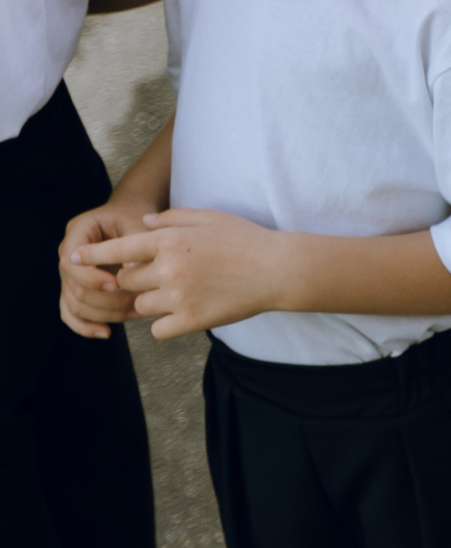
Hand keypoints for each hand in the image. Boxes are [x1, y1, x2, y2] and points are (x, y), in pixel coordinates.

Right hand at [58, 203, 151, 336]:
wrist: (133, 215)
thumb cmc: (137, 215)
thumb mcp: (138, 221)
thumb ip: (134, 244)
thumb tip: (131, 272)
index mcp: (77, 233)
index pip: (71, 261)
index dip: (91, 277)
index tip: (117, 284)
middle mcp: (68, 256)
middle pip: (74, 287)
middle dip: (105, 299)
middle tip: (137, 301)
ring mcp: (70, 275)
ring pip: (75, 304)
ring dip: (104, 314)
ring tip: (136, 313)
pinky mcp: (77, 290)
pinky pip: (71, 313)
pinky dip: (85, 326)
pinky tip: (106, 333)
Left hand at [74, 209, 301, 339]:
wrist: (278, 269)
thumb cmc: (246, 239)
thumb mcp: (210, 218)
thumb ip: (172, 219)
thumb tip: (142, 224)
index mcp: (171, 241)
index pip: (118, 249)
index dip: (92, 254)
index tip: (73, 258)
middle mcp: (169, 269)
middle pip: (126, 281)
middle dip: (135, 279)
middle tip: (161, 275)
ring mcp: (179, 297)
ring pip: (141, 306)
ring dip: (151, 301)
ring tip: (179, 293)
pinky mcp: (191, 321)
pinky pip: (158, 329)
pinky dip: (165, 324)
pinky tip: (184, 312)